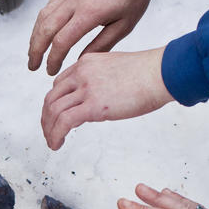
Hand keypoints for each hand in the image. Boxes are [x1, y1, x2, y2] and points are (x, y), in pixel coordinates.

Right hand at [28, 0, 171, 74]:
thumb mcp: (124, 26)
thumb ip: (100, 45)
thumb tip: (79, 61)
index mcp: (90, 13)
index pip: (61, 41)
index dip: (53, 59)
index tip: (51, 71)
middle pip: (45, 29)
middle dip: (36, 50)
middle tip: (33, 66)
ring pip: (43, 15)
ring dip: (35, 36)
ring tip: (34, 51)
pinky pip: (50, 4)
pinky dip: (43, 20)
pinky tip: (43, 31)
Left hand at [40, 47, 172, 148]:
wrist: (162, 73)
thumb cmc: (149, 74)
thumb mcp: (115, 69)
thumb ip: (101, 80)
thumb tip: (99, 98)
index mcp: (86, 63)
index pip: (59, 84)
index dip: (54, 103)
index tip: (56, 116)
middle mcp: (81, 73)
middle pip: (51, 97)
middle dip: (47, 117)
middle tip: (49, 132)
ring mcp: (86, 89)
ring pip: (54, 111)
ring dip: (49, 129)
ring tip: (52, 142)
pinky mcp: (93, 105)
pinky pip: (64, 122)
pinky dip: (55, 135)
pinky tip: (57, 144)